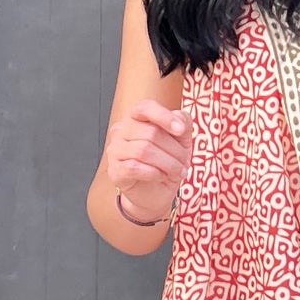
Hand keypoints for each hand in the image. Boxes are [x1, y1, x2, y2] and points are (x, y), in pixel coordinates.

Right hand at [104, 99, 190, 223]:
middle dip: (174, 150)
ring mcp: (115, 150)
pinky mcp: (115, 170)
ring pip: (143, 151)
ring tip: (178, 171)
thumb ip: (183, 122)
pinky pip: (134, 167)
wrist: (156, 192)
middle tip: (184, 162)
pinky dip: (154, 172)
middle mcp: (121, 130)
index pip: (145, 107)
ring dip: (168, 163)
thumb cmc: (166, 161)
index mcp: (136, 118)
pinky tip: (161, 175)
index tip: (181, 130)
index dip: (164, 116)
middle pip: (150, 133)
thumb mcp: (181, 139)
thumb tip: (179, 119)